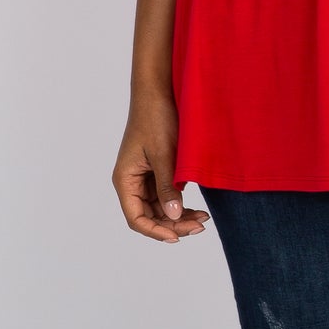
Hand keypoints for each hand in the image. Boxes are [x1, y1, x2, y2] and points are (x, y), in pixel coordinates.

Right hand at [112, 91, 209, 243]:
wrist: (159, 92)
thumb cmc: (155, 118)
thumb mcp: (163, 155)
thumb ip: (167, 186)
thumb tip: (172, 216)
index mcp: (125, 180)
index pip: (136, 218)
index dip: (156, 231)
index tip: (177, 236)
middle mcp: (132, 182)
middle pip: (150, 216)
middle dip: (174, 224)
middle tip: (200, 226)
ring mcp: (145, 178)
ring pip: (161, 209)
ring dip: (180, 216)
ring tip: (203, 219)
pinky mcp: (158, 171)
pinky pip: (168, 196)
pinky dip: (181, 204)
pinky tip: (198, 208)